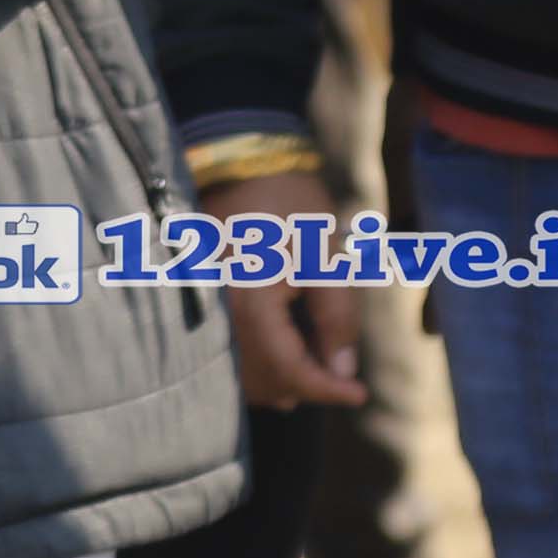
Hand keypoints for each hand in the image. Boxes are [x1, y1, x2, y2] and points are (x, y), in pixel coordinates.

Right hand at [207, 164, 364, 408]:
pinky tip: (279, 352)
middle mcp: (218, 313)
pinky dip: (253, 361)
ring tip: (313, 368)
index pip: (289, 369)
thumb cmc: (290, 204)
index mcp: (250, 303)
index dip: (326, 389)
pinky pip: (222, 348)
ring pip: (238, 370)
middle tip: (340, 379)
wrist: (239, 162)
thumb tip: (341, 369)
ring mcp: (203, 306)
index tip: (359, 395)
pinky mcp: (198, 298)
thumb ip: (336, 316)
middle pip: (260, 378)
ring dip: (276, 378)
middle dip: (303, 386)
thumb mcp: (326, 257)